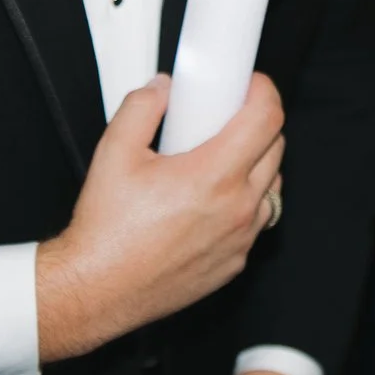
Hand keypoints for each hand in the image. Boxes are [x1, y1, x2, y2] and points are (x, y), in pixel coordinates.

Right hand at [34, 74, 285, 361]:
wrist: (98, 288)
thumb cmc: (106, 231)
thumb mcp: (114, 152)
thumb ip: (141, 108)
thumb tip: (161, 89)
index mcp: (213, 176)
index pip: (266, 119)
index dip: (263, 91)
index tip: (250, 85)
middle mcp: (236, 208)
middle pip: (276, 147)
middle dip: (258, 123)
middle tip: (227, 117)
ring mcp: (240, 238)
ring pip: (273, 186)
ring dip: (258, 164)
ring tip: (222, 158)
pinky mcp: (235, 262)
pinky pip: (258, 222)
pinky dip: (247, 203)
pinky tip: (214, 200)